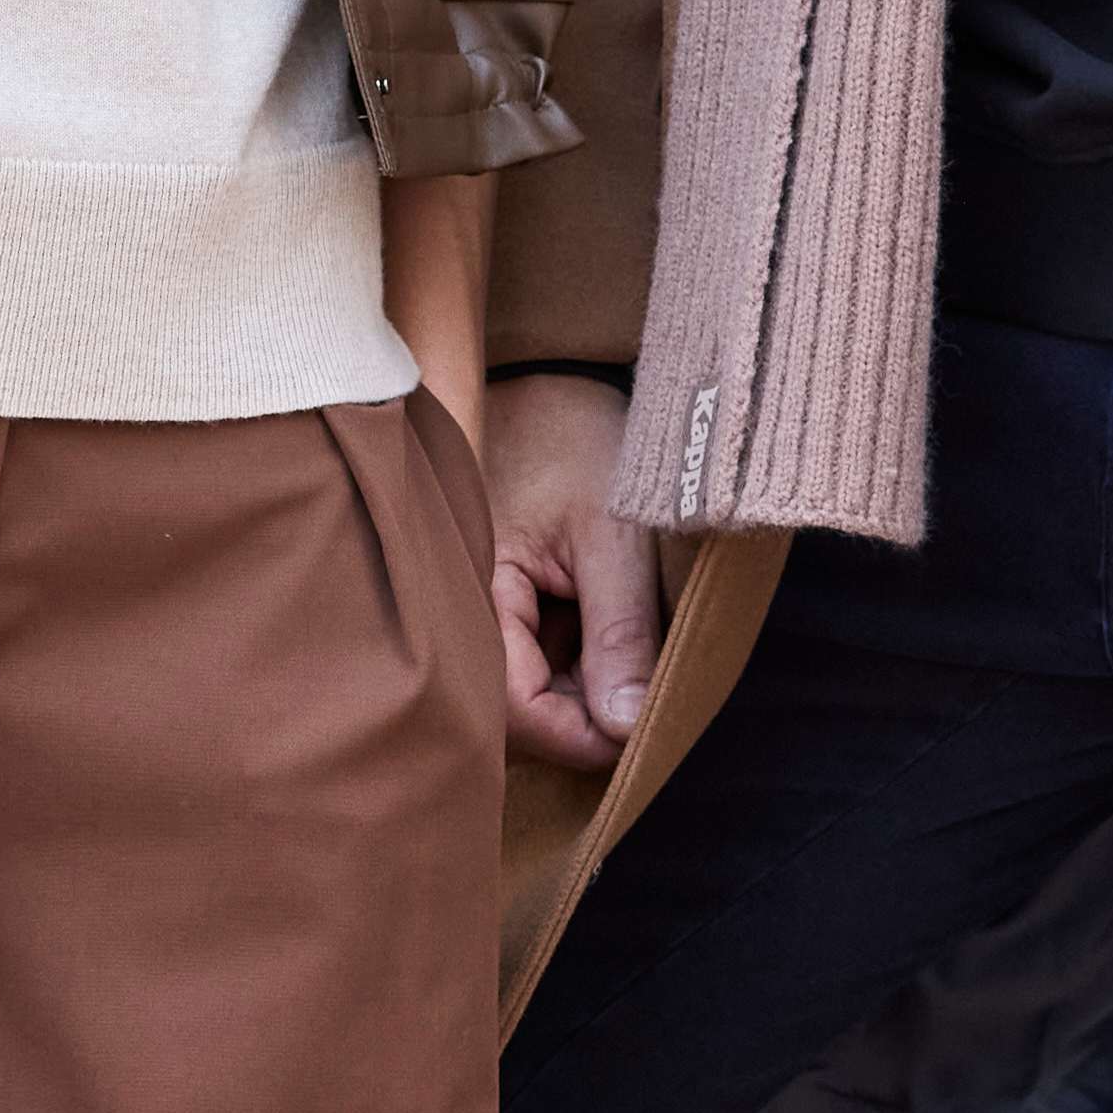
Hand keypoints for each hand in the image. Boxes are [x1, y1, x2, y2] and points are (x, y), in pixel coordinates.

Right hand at [485, 365, 659, 774]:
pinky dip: (579, 657)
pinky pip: (536, 654)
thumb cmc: (578, 437)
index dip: (576, 735)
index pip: (512, 707)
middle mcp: (463, 606)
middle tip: (649, 701)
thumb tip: (626, 727)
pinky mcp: (503, 599)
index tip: (640, 737)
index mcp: (470, 589)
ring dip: (585, 687)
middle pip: (516, 708)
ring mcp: (482, 604)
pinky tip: (610, 630)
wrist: (558, 375)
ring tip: (636, 653)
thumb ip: (619, 632)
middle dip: (583, 715)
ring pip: (530, 686)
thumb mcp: (613, 534)